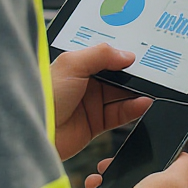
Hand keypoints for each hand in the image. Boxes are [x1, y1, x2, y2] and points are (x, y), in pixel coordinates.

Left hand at [52, 43, 150, 159]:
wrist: (35, 132)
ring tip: (151, 89)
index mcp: (78, 65)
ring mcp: (91, 104)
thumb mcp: (72, 64)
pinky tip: (142, 103)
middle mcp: (86, 83)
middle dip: (134, 75)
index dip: (124, 56)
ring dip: (137, 92)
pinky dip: (133, 108)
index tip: (142, 55)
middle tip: (152, 73)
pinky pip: (120, 114)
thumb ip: (101, 54)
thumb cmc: (44, 96)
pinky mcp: (96, 123)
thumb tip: (126, 54)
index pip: (108, 57)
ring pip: (122, 95)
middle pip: (118, 77)